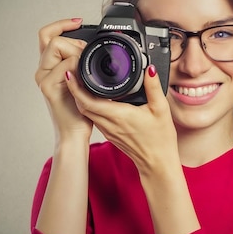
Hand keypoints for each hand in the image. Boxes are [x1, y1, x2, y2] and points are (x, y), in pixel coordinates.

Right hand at [35, 18, 92, 143]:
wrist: (74, 133)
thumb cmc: (81, 109)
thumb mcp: (83, 80)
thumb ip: (81, 63)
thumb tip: (89, 46)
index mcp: (50, 66)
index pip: (48, 35)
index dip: (63, 24)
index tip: (79, 21)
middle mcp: (43, 70)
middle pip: (50, 37)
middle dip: (72, 40)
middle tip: (86, 53)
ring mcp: (44, 78)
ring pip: (56, 46)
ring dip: (75, 51)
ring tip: (85, 69)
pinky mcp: (49, 87)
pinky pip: (64, 66)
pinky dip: (77, 66)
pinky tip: (84, 78)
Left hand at [64, 64, 178, 172]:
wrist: (157, 163)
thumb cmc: (160, 139)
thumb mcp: (161, 109)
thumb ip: (153, 87)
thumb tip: (150, 70)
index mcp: (118, 115)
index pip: (88, 101)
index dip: (76, 87)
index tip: (71, 74)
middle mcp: (109, 124)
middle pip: (82, 106)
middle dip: (76, 90)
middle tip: (75, 74)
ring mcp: (108, 131)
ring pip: (88, 112)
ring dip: (82, 99)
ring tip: (84, 84)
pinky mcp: (111, 135)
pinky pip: (95, 119)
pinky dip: (91, 107)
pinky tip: (98, 100)